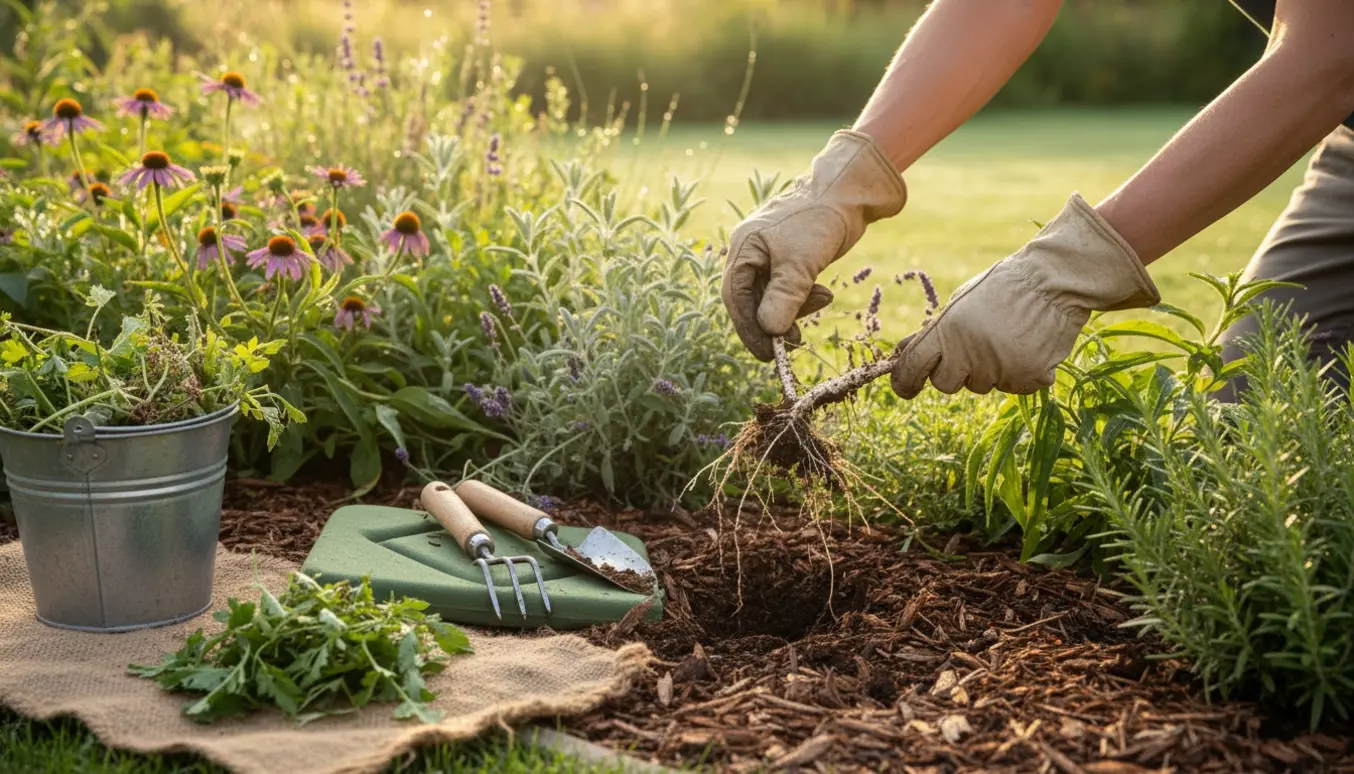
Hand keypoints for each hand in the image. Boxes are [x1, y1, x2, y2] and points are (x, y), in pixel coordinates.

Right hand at [722, 130, 906, 361]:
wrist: (849, 193)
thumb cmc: (820, 220)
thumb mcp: (801, 262)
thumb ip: (784, 297)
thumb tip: (770, 331)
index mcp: (744, 248)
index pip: (736, 297)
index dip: (749, 328)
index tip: (767, 352)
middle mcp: (751, 252)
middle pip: (751, 299)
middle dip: (772, 322)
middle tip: (793, 343)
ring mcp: (769, 256)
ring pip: (772, 297)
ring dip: (794, 309)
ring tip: (823, 301)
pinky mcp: (789, 260)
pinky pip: (788, 289)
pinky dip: (803, 298)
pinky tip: (824, 293)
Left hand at [890, 193, 1160, 396]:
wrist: (1055, 281)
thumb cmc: (1002, 288)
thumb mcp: (960, 302)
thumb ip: (933, 332)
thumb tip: (901, 354)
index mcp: (949, 331)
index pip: (912, 369)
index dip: (905, 381)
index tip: (906, 387)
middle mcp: (971, 355)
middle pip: (945, 384)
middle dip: (953, 371)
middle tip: (973, 346)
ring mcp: (1001, 370)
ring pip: (980, 385)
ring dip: (986, 370)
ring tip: (1006, 337)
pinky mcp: (1029, 380)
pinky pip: (1011, 386)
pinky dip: (1016, 372)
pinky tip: (1026, 346)